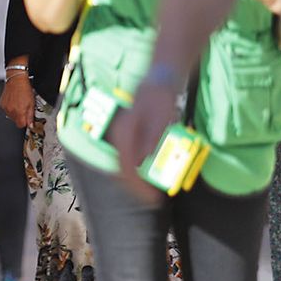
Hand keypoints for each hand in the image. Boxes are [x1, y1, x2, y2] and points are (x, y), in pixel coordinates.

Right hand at [0, 72, 34, 128]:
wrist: (16, 80)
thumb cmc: (25, 89)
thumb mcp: (32, 104)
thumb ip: (30, 116)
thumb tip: (30, 125)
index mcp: (19, 112)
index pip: (21, 125)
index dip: (25, 123)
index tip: (27, 119)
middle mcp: (11, 111)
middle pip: (16, 121)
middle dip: (20, 117)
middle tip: (24, 109)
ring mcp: (5, 108)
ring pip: (11, 116)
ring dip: (15, 113)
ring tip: (19, 104)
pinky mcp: (1, 104)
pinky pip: (6, 110)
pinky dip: (10, 108)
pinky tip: (14, 102)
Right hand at [106, 82, 179, 204]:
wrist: (159, 81)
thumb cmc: (161, 98)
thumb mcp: (161, 118)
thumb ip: (151, 138)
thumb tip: (141, 160)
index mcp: (125, 132)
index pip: (125, 165)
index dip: (138, 185)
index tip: (152, 198)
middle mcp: (118, 134)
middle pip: (120, 168)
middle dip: (135, 186)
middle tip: (151, 199)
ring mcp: (121, 135)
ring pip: (122, 163)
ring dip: (135, 178)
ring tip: (149, 189)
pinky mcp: (126, 135)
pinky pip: (127, 157)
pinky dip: (136, 168)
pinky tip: (146, 172)